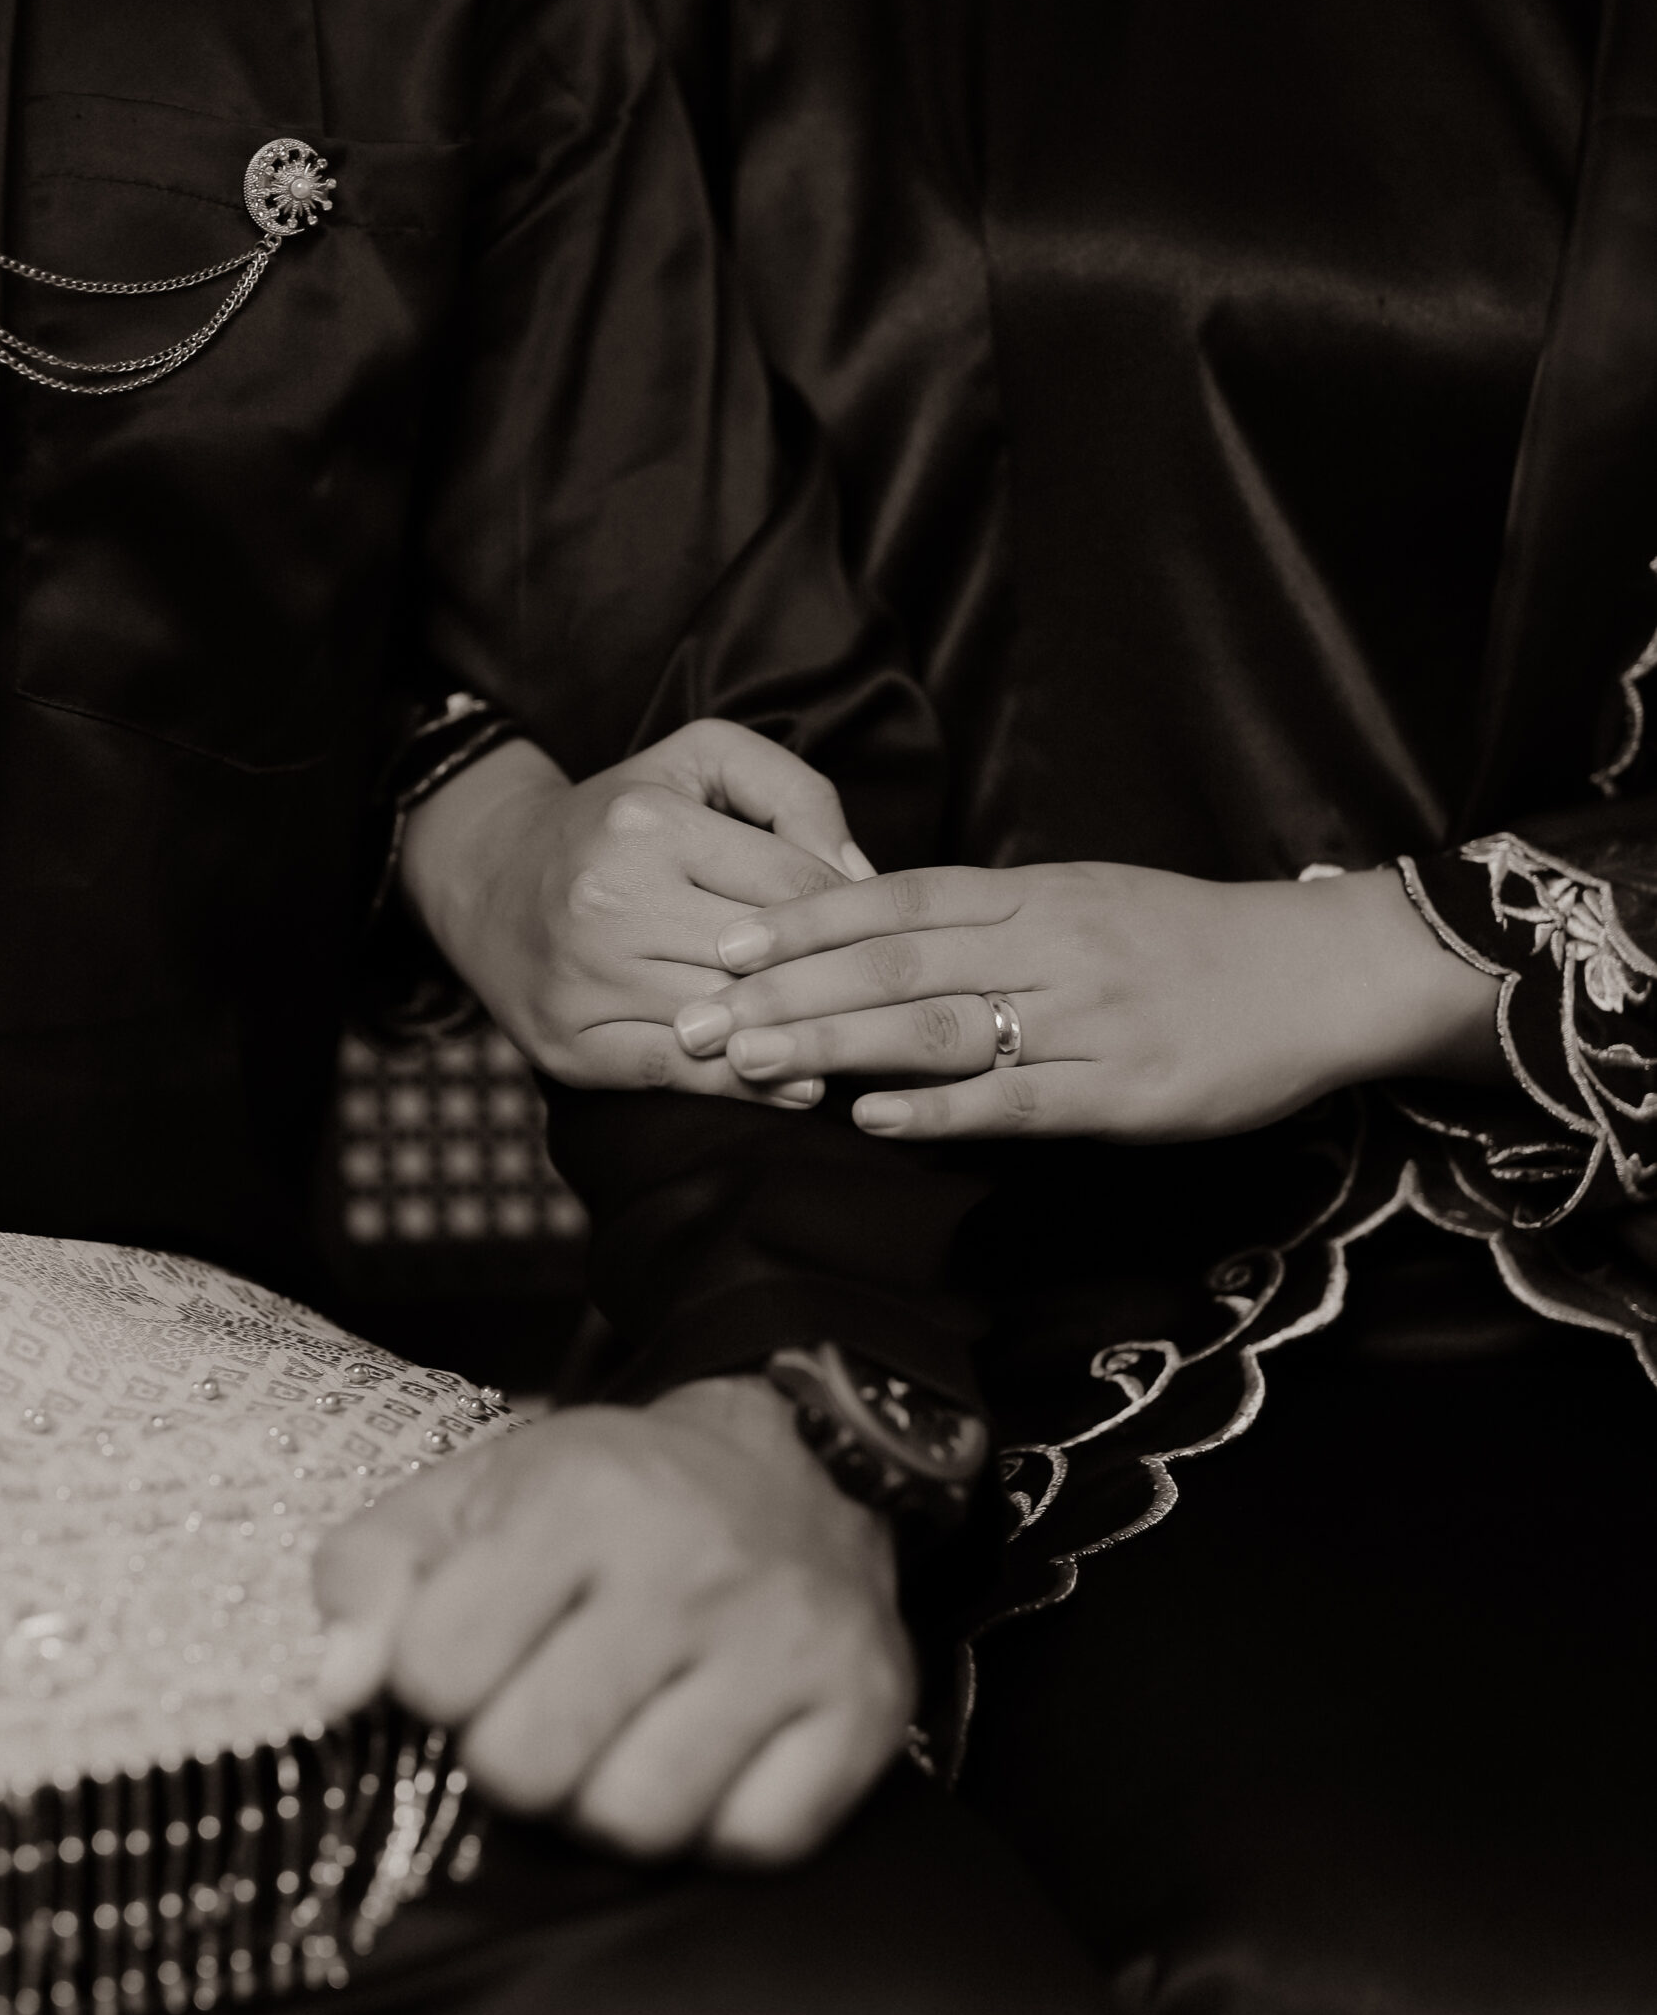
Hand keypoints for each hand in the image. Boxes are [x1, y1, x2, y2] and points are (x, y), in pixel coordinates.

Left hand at [313, 1378, 912, 1864]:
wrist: (803, 1459)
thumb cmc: (615, 1497)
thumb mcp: (475, 1492)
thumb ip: (373, 1573)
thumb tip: (341, 1689)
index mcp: (577, 1503)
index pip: (436, 1672)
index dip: (436, 1684)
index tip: (474, 1659)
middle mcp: (690, 1567)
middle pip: (529, 1768)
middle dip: (516, 1756)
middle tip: (550, 1707)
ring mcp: (787, 1641)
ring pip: (639, 1822)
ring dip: (613, 1801)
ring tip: (626, 1736)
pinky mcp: (862, 1703)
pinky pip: (757, 1840)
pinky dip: (723, 1823)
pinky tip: (714, 1755)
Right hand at [400, 720, 874, 1103]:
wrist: (489, 877)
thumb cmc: (619, 820)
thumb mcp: (698, 764)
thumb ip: (792, 792)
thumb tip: (858, 874)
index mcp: (646, 822)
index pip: (794, 884)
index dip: (856, 915)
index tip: (883, 936)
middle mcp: (607, 898)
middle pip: (766, 958)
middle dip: (838, 981)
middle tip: (891, 1000)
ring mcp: (583, 978)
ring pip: (729, 1019)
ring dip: (804, 1037)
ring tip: (862, 1045)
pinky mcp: (570, 1044)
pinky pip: (680, 1075)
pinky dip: (748, 1086)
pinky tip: (801, 1084)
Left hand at [671, 860, 1502, 1139]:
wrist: (1321, 973)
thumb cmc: (1195, 941)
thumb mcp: (1088, 902)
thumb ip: (994, 922)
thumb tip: (890, 942)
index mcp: (1033, 895)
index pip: (893, 901)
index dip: (801, 924)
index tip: (722, 947)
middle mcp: (1046, 945)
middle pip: (892, 964)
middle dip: (785, 994)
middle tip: (695, 1023)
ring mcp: (1085, 1016)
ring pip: (939, 1026)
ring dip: (833, 1046)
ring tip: (751, 1065)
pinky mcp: (1124, 1088)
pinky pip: (1019, 1097)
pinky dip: (942, 1109)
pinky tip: (873, 1120)